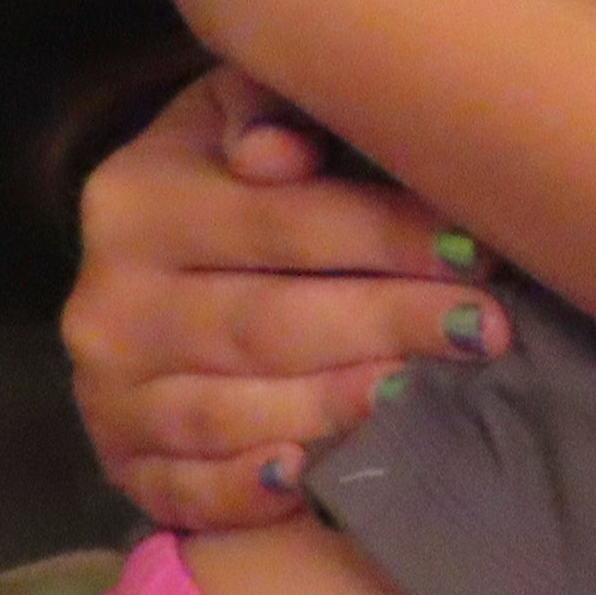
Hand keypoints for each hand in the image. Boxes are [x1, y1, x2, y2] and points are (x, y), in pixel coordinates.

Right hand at [62, 59, 505, 529]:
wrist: (153, 262)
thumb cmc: (232, 174)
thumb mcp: (239, 109)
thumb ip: (268, 103)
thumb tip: (278, 151)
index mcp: (137, 199)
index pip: (279, 221)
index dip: (387, 236)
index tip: (482, 249)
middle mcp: (108, 303)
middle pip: (267, 323)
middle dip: (389, 324)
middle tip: (488, 329)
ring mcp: (106, 395)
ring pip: (232, 412)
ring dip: (336, 406)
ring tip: (425, 391)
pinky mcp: (121, 468)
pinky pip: (186, 492)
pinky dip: (249, 491)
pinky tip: (313, 477)